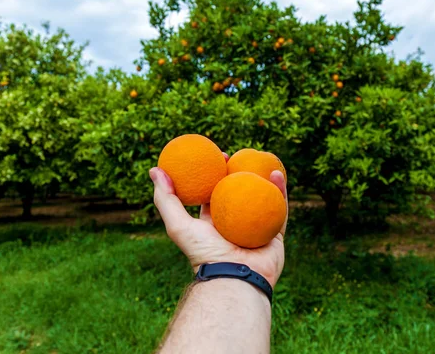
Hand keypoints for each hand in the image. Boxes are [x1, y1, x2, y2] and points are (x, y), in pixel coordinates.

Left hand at [149, 160, 287, 287]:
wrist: (233, 279)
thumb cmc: (204, 254)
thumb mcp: (178, 224)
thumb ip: (166, 199)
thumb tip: (154, 169)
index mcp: (213, 223)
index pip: (214, 193)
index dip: (216, 173)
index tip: (218, 155)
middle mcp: (234, 225)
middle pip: (239, 193)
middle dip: (241, 173)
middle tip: (241, 154)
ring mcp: (255, 229)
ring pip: (262, 198)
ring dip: (263, 178)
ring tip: (263, 159)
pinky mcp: (274, 235)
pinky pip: (280, 210)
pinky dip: (280, 191)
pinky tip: (277, 173)